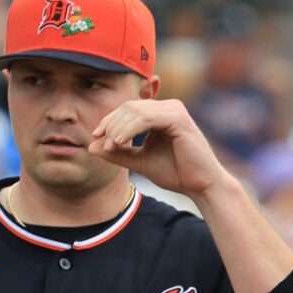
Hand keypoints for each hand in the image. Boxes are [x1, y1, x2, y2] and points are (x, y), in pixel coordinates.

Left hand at [86, 98, 232, 199]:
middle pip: (129, 106)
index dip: (109, 121)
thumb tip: (91, 147)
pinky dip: (130, 129)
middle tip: (99, 141)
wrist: (201, 185)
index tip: (95, 137)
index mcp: (160, 114)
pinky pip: (147, 118)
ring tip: (109, 145)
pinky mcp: (178, 118)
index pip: (128, 109)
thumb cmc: (176, 173)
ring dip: (118, 127)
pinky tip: (119, 142)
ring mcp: (174, 110)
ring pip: (136, 111)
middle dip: (111, 123)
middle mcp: (168, 107)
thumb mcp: (140, 162)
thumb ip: (118, 154)